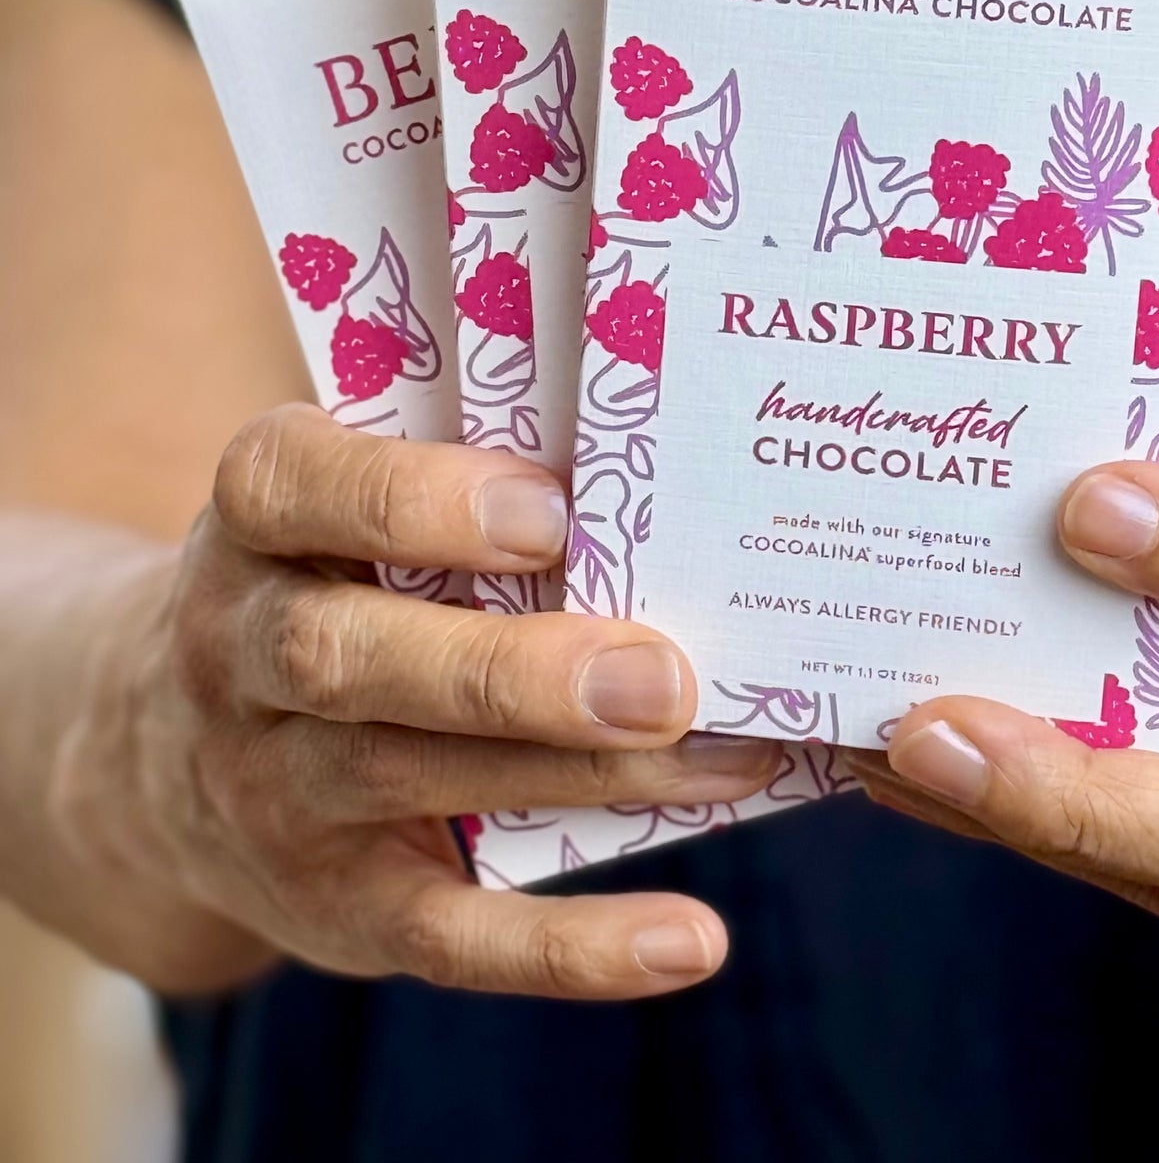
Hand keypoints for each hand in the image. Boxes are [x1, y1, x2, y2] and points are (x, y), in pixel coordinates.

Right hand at [63, 404, 777, 999]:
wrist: (168, 753)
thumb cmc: (336, 578)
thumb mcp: (350, 508)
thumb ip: (469, 484)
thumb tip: (669, 481)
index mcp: (256, 520)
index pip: (296, 490)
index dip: (415, 502)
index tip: (549, 509)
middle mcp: (242, 650)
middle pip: (349, 657)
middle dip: (510, 670)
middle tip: (662, 675)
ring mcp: (276, 787)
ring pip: (408, 779)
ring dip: (576, 773)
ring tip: (722, 761)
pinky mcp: (336, 904)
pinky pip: (450, 934)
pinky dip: (574, 946)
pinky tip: (688, 941)